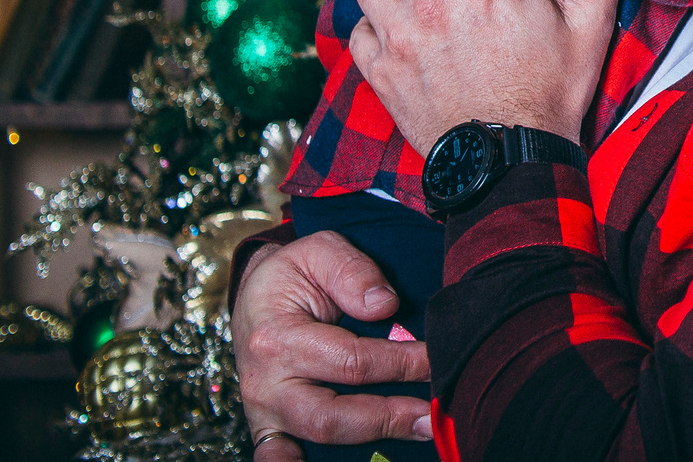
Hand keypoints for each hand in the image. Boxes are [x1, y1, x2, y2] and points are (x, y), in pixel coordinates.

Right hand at [233, 230, 431, 461]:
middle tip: (433, 413)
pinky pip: (278, 456)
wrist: (254, 296)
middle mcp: (267, 383)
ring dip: (373, 438)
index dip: (400, 363)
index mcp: (278, 337)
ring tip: (421, 429)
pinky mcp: (270, 427)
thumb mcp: (320, 250)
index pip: (351, 360)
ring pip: (319, 436)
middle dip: (389, 416)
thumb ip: (352, 270)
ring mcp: (266, 411)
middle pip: (332, 414)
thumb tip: (385, 305)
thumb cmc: (294, 274)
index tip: (437, 359)